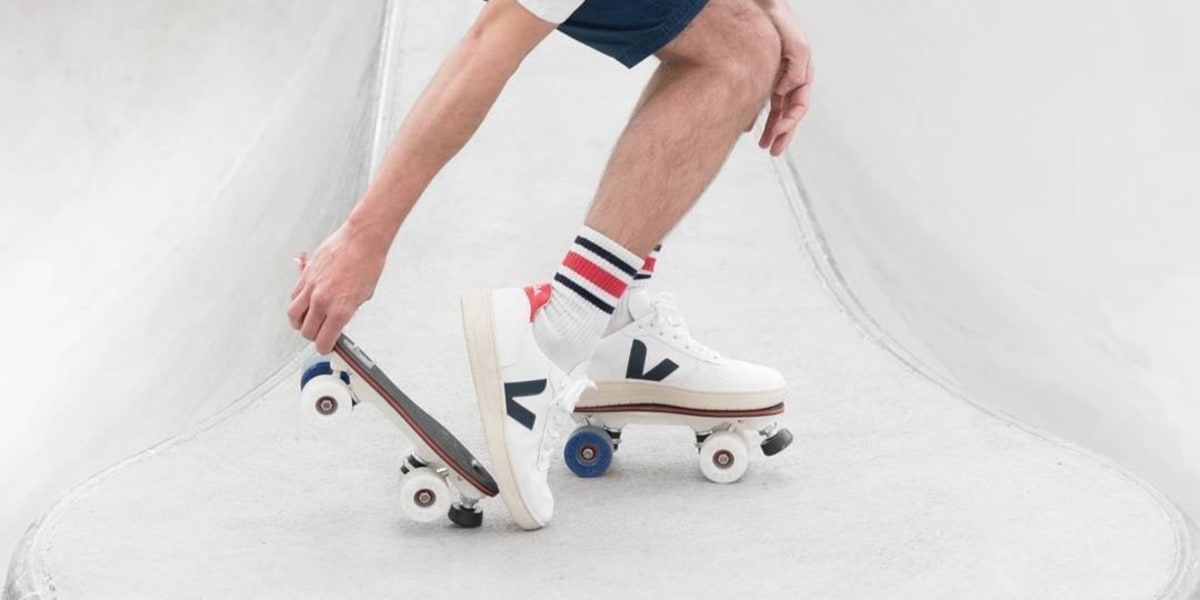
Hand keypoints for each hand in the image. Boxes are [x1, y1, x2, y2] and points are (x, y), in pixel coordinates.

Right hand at [287, 225, 385, 353]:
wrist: (362, 240)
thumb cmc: (368, 263)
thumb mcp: (363, 295)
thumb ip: (347, 311)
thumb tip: (338, 320)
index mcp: (340, 310)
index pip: (324, 341)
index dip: (325, 347)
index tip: (327, 346)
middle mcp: (323, 301)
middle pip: (307, 332)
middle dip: (314, 336)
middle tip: (320, 333)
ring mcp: (311, 288)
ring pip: (294, 316)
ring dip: (299, 322)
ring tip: (306, 321)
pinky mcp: (305, 276)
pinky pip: (294, 297)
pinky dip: (298, 303)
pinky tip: (306, 302)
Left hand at [759, 13, 812, 155]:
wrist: (757, 6)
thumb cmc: (778, 20)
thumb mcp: (795, 44)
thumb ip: (796, 68)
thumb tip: (784, 92)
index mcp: (802, 73)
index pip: (800, 105)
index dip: (790, 122)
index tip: (777, 132)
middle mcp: (790, 78)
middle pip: (789, 113)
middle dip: (783, 134)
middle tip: (773, 151)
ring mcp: (775, 78)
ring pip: (775, 110)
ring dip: (771, 129)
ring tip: (763, 145)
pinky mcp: (761, 76)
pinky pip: (760, 100)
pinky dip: (755, 115)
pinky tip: (748, 128)